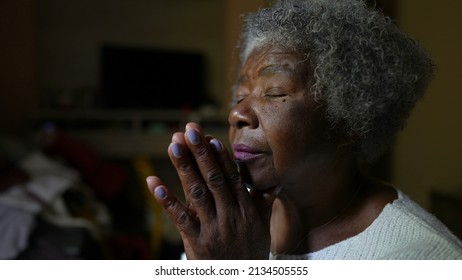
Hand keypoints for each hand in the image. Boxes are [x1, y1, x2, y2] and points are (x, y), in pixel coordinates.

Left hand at [146, 122, 276, 258]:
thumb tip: (275, 183)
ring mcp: (213, 228)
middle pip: (214, 179)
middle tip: (189, 130)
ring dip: (184, 167)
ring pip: (197, 193)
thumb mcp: (263, 227)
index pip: (233, 177)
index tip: (211, 137)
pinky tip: (154, 182)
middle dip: (201, 153)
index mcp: (246, 209)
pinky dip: (166, 200)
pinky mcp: (197, 242)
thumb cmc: (250, 251)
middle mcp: (230, 215)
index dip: (221, 156)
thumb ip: (264, 202)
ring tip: (174, 145)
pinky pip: (180, 218)